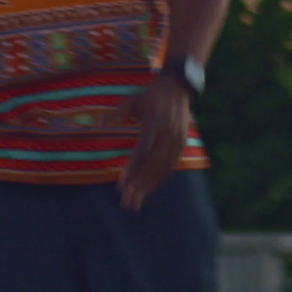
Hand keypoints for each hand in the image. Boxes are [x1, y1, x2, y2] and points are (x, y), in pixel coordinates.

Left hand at [117, 72, 190, 210]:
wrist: (178, 87)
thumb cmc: (151, 95)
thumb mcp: (134, 99)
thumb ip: (121, 111)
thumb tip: (109, 122)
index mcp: (155, 123)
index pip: (142, 151)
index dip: (131, 170)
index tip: (121, 186)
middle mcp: (168, 134)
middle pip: (152, 166)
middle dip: (139, 186)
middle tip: (127, 203)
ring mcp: (177, 140)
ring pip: (162, 169)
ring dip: (148, 187)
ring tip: (135, 202)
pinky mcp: (182, 145)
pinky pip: (170, 166)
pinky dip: (159, 180)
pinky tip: (149, 190)